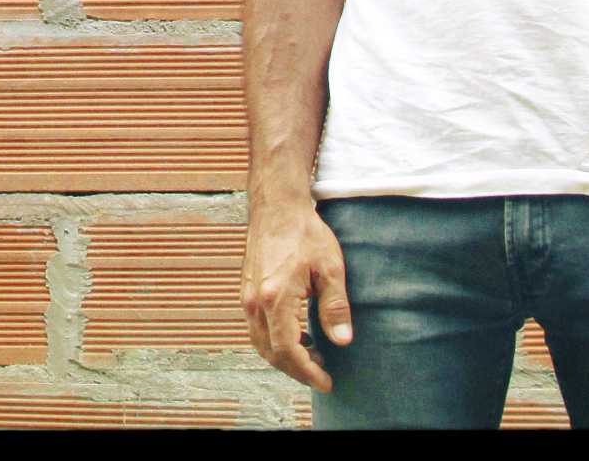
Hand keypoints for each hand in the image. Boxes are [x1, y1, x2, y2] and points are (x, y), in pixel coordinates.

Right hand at [244, 202, 351, 390]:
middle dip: (297, 370)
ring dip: (284, 357)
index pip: (288, 350)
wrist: (277, 206)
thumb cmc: (304, 232)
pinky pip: (257, 329)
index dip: (308, 372)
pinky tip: (297, 336)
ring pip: (261, 343)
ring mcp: (247, 297)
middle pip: (271, 353)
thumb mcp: (330, 268)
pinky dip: (274, 342)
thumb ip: (335, 306)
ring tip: (313, 357)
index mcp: (276, 297)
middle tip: (322, 375)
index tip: (327, 382)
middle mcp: (255, 301)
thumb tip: (342, 341)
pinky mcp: (246, 291)